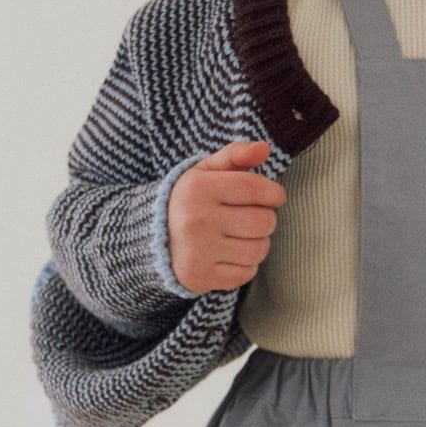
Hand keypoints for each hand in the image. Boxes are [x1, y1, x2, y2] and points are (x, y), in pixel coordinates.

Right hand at [166, 139, 286, 293]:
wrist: (151, 238)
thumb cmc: (189, 200)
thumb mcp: (205, 171)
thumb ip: (235, 155)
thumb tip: (264, 148)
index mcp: (197, 188)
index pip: (256, 188)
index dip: (274, 193)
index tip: (273, 196)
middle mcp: (196, 220)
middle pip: (263, 221)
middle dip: (265, 218)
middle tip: (250, 216)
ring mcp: (197, 252)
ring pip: (259, 249)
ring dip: (258, 242)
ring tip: (241, 235)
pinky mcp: (200, 277)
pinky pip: (247, 273)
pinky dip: (245, 265)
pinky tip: (229, 254)